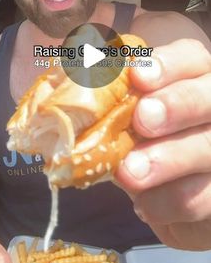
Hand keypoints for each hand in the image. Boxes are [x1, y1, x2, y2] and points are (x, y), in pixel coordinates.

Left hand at [116, 39, 210, 249]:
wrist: (161, 187)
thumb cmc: (137, 136)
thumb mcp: (122, 112)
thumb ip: (106, 96)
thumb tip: (66, 84)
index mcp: (191, 78)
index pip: (190, 58)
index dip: (167, 64)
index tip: (137, 75)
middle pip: (209, 98)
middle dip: (176, 106)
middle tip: (142, 119)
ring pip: (207, 150)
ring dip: (166, 161)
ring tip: (129, 174)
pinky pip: (201, 198)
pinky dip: (167, 202)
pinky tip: (142, 203)